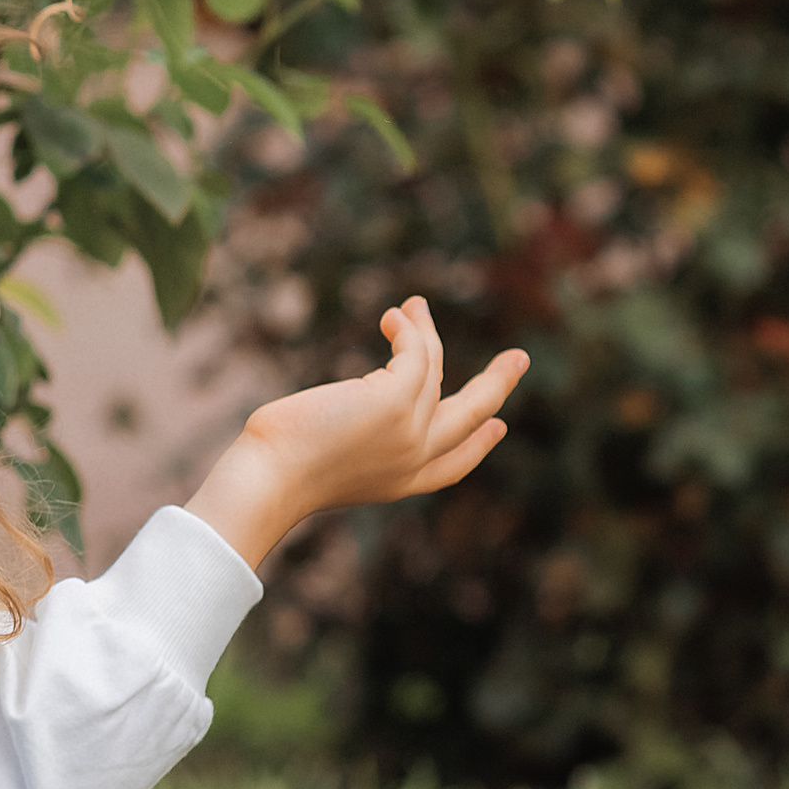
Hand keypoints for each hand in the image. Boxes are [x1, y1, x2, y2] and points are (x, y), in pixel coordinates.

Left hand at [186, 296, 527, 572]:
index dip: (478, 444)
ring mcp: (411, 431)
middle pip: (472, 418)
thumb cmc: (274, 468)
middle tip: (520, 358)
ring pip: (435, 371)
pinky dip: (408, 328)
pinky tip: (392, 315)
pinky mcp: (398, 401)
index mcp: (399, 483)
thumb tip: (356, 395)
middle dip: (498, 385)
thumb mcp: (325, 456)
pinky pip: (416, 352)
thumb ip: (353, 435)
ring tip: (413, 305)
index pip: (452, 465)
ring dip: (425, 332)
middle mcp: (414, 460)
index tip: (497, 426)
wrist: (268, 478)